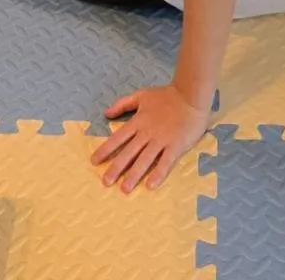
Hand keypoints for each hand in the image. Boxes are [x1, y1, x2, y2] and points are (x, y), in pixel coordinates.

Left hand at [91, 84, 209, 192]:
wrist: (190, 95)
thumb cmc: (166, 96)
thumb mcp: (142, 95)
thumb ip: (123, 104)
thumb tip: (106, 113)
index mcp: (138, 121)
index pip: (118, 137)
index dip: (106, 149)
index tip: (94, 161)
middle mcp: (147, 133)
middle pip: (129, 152)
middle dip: (116, 167)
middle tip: (106, 182)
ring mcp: (161, 140)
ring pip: (145, 160)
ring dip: (134, 175)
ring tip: (124, 189)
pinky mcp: (175, 146)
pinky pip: (165, 162)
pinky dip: (158, 173)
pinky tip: (151, 185)